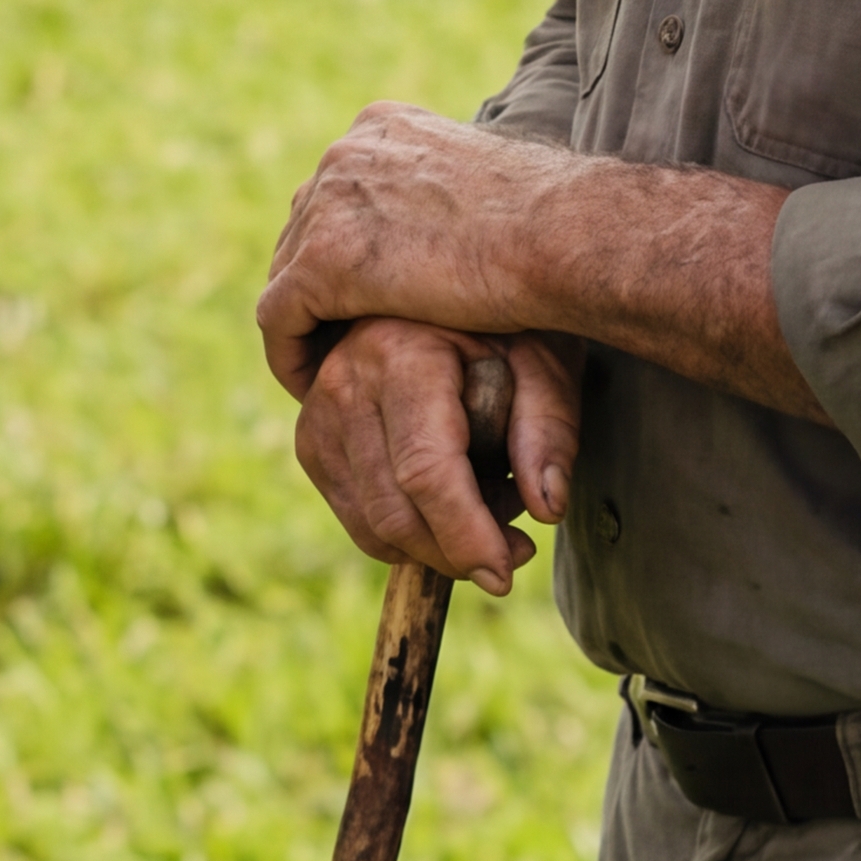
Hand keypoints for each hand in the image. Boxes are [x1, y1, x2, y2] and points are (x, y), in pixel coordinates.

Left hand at [257, 100, 572, 391]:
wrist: (560, 235)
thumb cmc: (551, 225)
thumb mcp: (488, 188)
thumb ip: (452, 198)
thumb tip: (461, 226)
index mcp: (383, 129)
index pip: (341, 195)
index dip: (349, 250)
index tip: (370, 297)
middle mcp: (346, 154)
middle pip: (307, 229)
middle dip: (321, 286)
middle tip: (344, 341)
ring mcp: (327, 203)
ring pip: (288, 274)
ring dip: (307, 324)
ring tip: (333, 372)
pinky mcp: (322, 262)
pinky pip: (278, 319)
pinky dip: (292, 356)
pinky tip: (318, 390)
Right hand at [295, 319, 585, 588]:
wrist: (443, 286)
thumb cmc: (506, 326)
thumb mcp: (545, 360)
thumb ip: (549, 431)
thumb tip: (547, 508)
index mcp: (401, 352)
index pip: (426, 472)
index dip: (467, 536)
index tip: (506, 574)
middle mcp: (344, 380)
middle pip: (394, 510)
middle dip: (456, 553)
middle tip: (513, 552)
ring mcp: (317, 411)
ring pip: (370, 524)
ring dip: (433, 546)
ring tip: (486, 512)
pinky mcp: (311, 438)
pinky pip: (355, 516)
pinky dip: (403, 535)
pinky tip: (447, 508)